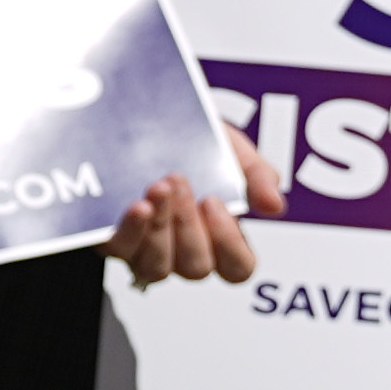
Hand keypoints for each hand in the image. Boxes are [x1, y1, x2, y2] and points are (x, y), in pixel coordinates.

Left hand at [105, 122, 284, 285]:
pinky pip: (121, 251)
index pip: (237, 268)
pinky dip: (132, 230)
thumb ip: (259, 177)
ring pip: (157, 267)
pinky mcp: (116, 242)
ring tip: (158, 187)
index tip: (214, 201)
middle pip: (195, 267)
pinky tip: (138, 206)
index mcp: (221, 237)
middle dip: (188, 224)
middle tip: (180, 180)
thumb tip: (274, 206)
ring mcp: (148, 251)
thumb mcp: (236, 153)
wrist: (150, 120)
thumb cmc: (199, 142)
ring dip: (160, 228)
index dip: (229, 245)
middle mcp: (185, 252)